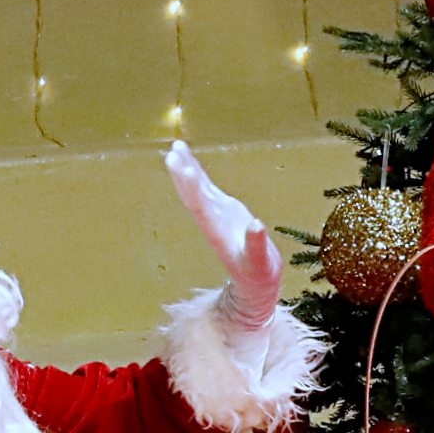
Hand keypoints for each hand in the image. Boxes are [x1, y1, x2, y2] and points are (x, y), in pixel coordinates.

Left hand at [165, 140, 284, 322]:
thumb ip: (257, 245)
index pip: (201, 206)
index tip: (183, 169)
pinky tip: (189, 162)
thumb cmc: (258, 274)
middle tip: (173, 153)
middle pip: (193, 194)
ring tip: (176, 148)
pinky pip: (207, 189)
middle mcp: (213, 220)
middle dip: (183, 174)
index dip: (192, 187)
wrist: (253, 284)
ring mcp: (216, 214)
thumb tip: (256, 225)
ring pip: (197, 189)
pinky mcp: (223, 211)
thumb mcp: (260, 262)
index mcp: (218, 230)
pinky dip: (198, 174)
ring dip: (187, 169)